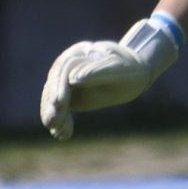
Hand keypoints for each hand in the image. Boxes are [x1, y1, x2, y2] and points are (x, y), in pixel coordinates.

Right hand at [39, 18, 180, 139]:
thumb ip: (99, 72)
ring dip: (53, 116)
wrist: (135, 77)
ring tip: (58, 133)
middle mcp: (69, 64)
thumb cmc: (131, 71)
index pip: (65, 68)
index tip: (59, 103)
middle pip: (54, 84)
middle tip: (53, 123)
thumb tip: (74, 79)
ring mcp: (66, 80)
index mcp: (80, 52)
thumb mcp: (120, 70)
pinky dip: (60, 122)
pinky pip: (60, 109)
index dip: (60, 85)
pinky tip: (62, 135)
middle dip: (52, 104)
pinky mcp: (69, 95)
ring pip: (53, 97)